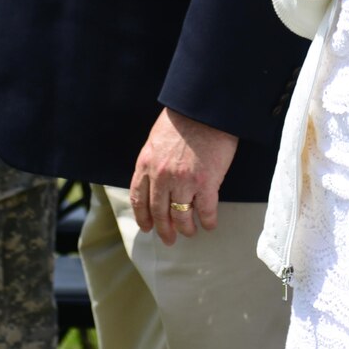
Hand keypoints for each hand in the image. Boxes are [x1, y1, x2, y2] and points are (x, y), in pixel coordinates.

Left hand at [130, 108, 238, 244]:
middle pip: (159, 212)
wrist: (204, 109)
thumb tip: (157, 180)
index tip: (147, 227)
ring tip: (190, 232)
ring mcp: (183, 182)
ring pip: (181, 216)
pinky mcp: (206, 183)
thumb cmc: (182, 119)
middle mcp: (161, 177)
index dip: (143, 217)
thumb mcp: (156, 140)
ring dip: (185, 229)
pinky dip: (207, 221)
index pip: (139, 198)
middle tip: (169, 239)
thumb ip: (153, 162)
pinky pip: (205, 211)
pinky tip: (209, 225)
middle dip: (164, 230)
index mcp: (146, 164)